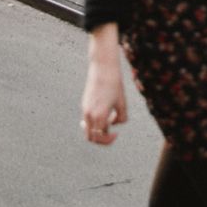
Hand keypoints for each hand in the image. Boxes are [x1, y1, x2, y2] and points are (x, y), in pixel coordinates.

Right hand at [80, 29, 125, 147]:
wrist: (104, 67)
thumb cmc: (115, 84)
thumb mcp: (122, 103)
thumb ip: (121, 118)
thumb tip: (113, 123)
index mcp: (100, 116)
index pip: (101, 137)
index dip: (109, 140)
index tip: (116, 134)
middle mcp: (90, 114)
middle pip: (91, 138)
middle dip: (101, 139)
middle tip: (111, 132)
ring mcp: (85, 109)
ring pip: (87, 129)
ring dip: (96, 130)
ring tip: (107, 120)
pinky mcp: (84, 103)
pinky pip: (86, 119)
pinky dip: (94, 122)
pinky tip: (103, 112)